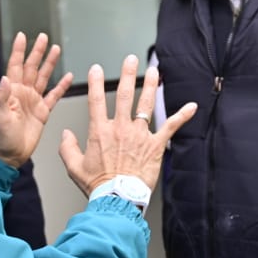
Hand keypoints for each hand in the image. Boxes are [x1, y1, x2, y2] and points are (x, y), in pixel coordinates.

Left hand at [0, 32, 73, 168]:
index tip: (23, 36)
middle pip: (31, 67)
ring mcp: (33, 101)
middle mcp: (23, 93)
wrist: (11, 155)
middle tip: (43, 37)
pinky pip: (54, 95)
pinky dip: (61, 86)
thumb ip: (1, 97)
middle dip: (38, 52)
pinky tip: (68, 76)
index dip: (19, 51)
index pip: (15, 66)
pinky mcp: (43, 111)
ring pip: (43, 77)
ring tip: (56, 49)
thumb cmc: (2, 138)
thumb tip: (3, 79)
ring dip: (49, 63)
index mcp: (12, 91)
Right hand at [58, 54, 196, 194]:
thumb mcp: (74, 167)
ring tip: (154, 71)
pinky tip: (192, 107)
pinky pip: (171, 127)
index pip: (95, 101)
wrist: (118, 198)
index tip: (97, 68)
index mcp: (100, 132)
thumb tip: (65, 134)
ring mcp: (139, 135)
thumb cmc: (98, 185)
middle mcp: (120, 128)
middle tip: (130, 59)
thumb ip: (67, 148)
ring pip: (146, 104)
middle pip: (124, 95)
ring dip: (150, 86)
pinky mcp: (155, 145)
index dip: (96, 82)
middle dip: (127, 74)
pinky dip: (182, 116)